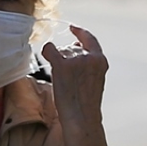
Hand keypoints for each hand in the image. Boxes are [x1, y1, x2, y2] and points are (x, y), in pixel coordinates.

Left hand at [41, 25, 109, 145]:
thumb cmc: (85, 103)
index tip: (73, 28)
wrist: (82, 117)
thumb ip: (87, 63)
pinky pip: (49, 50)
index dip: (80, 33)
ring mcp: (76, 60)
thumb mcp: (93, 79)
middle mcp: (89, 57)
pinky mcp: (62, 65)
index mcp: (100, 61)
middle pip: (70, 48)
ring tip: (63, 82)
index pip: (90, 40)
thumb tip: (73, 48)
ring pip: (60, 51)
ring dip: (57, 62)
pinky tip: (46, 55)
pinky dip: (46, 51)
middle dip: (65, 59)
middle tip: (66, 79)